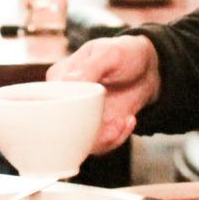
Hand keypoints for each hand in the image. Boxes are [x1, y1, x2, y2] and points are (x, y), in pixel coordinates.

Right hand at [50, 35, 159, 152]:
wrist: (148, 69)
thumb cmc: (124, 53)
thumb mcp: (110, 53)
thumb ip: (89, 67)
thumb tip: (67, 81)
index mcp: (59, 77)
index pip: (51, 101)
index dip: (69, 109)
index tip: (94, 105)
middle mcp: (65, 100)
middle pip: (62, 127)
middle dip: (89, 131)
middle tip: (116, 122)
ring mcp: (80, 116)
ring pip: (79, 142)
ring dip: (106, 138)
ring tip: (125, 120)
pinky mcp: (94, 129)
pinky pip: (97, 146)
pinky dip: (115, 139)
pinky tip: (128, 120)